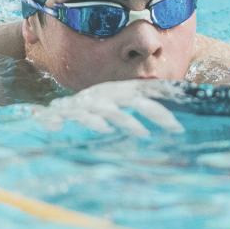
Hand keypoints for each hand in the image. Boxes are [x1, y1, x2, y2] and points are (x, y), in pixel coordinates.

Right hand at [32, 79, 185, 135]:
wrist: (48, 112)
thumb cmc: (85, 114)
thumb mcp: (110, 111)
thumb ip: (130, 116)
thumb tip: (161, 127)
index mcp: (118, 93)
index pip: (146, 94)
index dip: (164, 106)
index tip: (181, 124)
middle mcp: (107, 95)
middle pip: (137, 101)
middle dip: (158, 114)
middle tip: (176, 130)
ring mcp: (91, 103)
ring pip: (114, 111)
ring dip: (129, 122)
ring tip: (143, 135)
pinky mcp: (73, 113)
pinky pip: (86, 117)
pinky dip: (95, 123)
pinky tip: (104, 132)